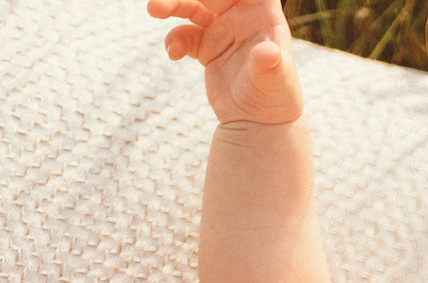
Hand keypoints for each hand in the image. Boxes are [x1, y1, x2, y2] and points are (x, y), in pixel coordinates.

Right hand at [149, 0, 302, 126]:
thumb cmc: (274, 101)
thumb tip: (270, 53)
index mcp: (263, 13)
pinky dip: (174, 40)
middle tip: (162, 2)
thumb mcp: (273, 82)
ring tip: (153, 9)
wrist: (258, 125)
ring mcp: (223, 29)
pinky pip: (184, 34)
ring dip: (172, 5)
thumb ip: (268, 66)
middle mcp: (242, 16)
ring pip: (193, 7)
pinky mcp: (207, 46)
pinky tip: (172, 54)